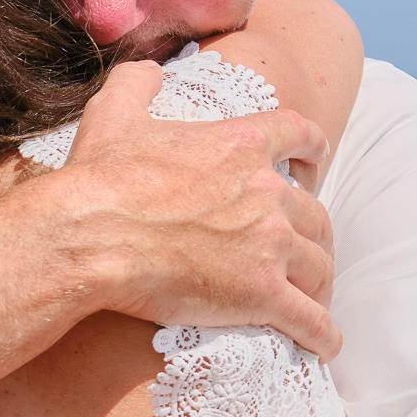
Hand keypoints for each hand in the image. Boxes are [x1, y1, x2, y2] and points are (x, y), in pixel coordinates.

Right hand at [59, 61, 338, 356]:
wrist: (91, 237)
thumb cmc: (99, 178)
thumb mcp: (114, 114)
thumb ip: (136, 84)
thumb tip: (147, 69)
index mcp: (241, 143)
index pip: (300, 135)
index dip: (313, 149)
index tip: (316, 160)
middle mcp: (268, 192)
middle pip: (317, 214)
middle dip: (316, 234)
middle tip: (308, 250)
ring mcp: (269, 244)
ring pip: (320, 267)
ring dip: (321, 285)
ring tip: (315, 301)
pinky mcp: (262, 294)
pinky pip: (311, 320)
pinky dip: (323, 334)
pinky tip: (325, 347)